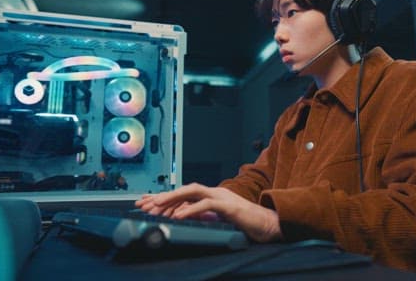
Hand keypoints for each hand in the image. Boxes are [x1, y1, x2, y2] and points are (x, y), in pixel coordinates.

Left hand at [135, 183, 281, 242]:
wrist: (271, 226)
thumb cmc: (248, 226)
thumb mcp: (220, 222)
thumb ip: (204, 218)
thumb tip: (183, 221)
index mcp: (213, 197)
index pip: (185, 195)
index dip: (166, 198)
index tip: (147, 204)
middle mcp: (216, 193)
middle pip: (185, 189)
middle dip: (164, 196)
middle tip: (144, 204)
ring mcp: (223, 197)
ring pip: (193, 191)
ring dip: (173, 198)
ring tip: (156, 206)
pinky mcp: (230, 206)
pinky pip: (207, 204)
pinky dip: (190, 209)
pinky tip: (178, 216)